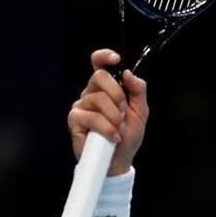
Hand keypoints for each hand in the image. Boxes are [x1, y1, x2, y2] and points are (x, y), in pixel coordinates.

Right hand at [67, 49, 149, 175]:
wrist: (119, 160)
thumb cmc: (127, 136)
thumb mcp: (140, 111)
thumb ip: (137, 90)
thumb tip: (128, 73)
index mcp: (106, 88)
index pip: (99, 65)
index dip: (104, 56)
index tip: (116, 59)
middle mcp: (91, 93)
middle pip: (100, 76)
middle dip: (117, 94)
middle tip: (123, 111)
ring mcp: (81, 106)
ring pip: (98, 98)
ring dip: (114, 116)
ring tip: (118, 129)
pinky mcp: (75, 120)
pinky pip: (92, 116)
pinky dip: (106, 128)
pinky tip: (112, 137)